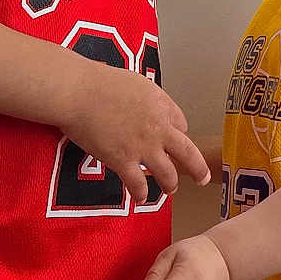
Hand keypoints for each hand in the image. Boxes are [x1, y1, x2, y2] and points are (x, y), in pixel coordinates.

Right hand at [63, 65, 209, 204]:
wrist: (78, 91)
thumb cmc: (98, 82)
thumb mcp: (135, 82)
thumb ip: (146, 99)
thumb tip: (145, 107)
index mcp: (161, 105)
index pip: (181, 124)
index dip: (178, 134)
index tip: (174, 140)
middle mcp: (158, 128)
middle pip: (187, 152)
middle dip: (197, 168)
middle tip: (202, 177)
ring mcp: (142, 146)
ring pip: (168, 174)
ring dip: (171, 184)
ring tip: (171, 189)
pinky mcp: (123, 160)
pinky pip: (138, 184)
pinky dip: (141, 193)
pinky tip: (140, 197)